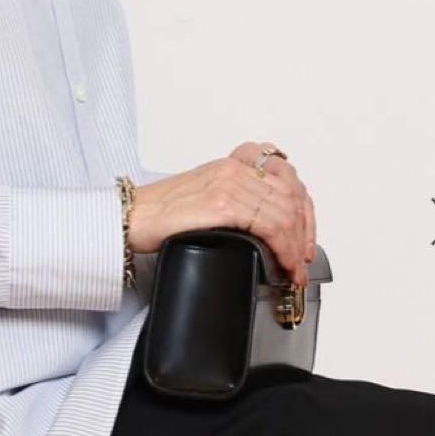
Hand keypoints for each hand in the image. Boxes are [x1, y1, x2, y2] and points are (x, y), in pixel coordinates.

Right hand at [129, 143, 314, 286]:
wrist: (131, 218)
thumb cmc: (158, 214)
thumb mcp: (204, 196)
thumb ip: (234, 200)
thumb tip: (263, 229)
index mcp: (232, 164)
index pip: (287, 180)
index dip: (303, 211)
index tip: (302, 238)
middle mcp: (234, 169)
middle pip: (291, 197)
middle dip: (303, 233)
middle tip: (301, 261)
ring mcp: (230, 184)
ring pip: (284, 213)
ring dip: (296, 246)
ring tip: (294, 271)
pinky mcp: (223, 204)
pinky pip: (270, 226)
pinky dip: (284, 249)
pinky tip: (284, 265)